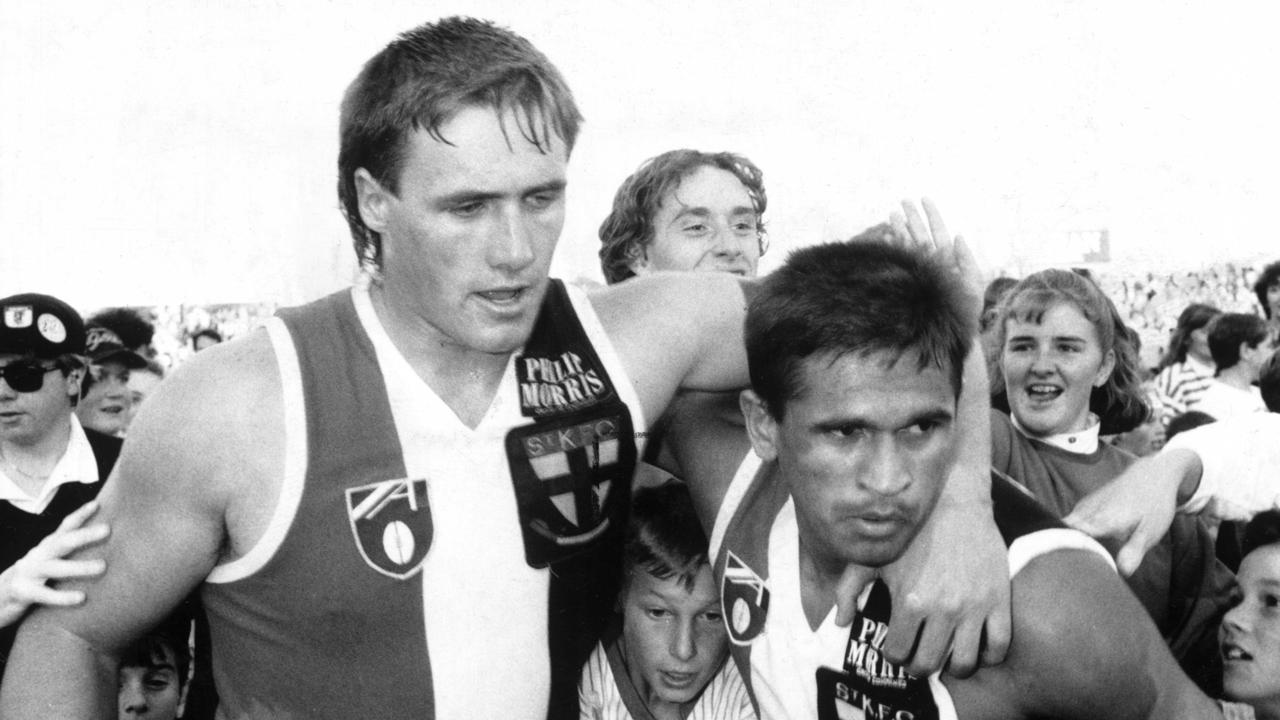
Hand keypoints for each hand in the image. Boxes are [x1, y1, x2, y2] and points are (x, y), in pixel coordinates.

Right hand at [0, 500, 109, 627]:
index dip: (80, 515)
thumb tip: (106, 551)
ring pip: (55, 568)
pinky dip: (63, 596)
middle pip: (61, 543)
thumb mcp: (47, 564)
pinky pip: (44, 595)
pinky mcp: (21, 592)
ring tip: (102, 566)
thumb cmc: (31, 581)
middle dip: (84, 535)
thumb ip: (68, 556)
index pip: (64, 528)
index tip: (97, 504)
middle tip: (107, 529)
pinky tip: (81, 598)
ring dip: (79, 566)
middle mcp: (37, 556)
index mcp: (46, 548)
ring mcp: (27, 573)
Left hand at [845, 496, 1010, 677]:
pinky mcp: (998, 600)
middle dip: (918, 666)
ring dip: (952, 667)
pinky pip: (999, 646)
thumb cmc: (911, 533)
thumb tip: (840, 621)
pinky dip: (989, 656)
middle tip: (918, 657)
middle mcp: (942, 609)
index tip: (897, 649)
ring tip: (946, 655)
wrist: (954, 503)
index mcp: (909, 602)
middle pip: (928, 664)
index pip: (897, 653)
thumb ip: (850, 589)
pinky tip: (977, 648)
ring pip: (964, 663)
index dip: (894, 654)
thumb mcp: (875, 558)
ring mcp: (973, 607)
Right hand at [890, 198, 982, 322]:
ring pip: (909, 245)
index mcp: (949, 258)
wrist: (954, 331)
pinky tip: (887, 238)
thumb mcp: (973, 283)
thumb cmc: (967, 310)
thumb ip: (966, 259)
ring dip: (900, 230)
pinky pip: (901, 262)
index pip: (939, 231)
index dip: (932, 215)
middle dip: (912, 217)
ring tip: (892, 214)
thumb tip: (958, 236)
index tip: (924, 199)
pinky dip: (894, 249)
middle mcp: (933, 262)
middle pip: (921, 234)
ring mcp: (921, 270)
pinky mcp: (911, 281)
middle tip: (903, 201)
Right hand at [1065, 450, 1195, 575]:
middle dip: (1060, 548)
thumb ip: (1134, 551)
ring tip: (1066, 557)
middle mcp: (1090, 512)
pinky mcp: (1087, 503)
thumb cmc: (1154, 504)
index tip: (1067, 568)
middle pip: (1063, 532)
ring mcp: (1086, 505)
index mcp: (1104, 521)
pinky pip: (1070, 518)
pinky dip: (1068, 530)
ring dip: (1062, 539)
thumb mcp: (1150, 531)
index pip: (1074, 538)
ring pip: (1064, 524)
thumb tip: (1122, 572)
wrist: (1153, 474)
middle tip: (1063, 567)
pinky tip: (1073, 541)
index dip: (1066, 553)